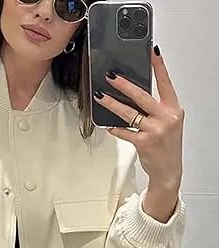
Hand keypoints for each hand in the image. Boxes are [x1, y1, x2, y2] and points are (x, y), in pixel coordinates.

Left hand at [93, 45, 184, 191]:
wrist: (168, 169)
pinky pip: (125, 131)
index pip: (165, 83)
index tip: (151, 51)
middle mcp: (166, 117)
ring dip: (112, 104)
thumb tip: (135, 94)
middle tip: (111, 76)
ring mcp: (154, 130)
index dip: (158, 66)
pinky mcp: (143, 142)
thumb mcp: (170, 122)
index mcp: (174, 109)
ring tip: (100, 96)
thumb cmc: (167, 145)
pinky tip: (108, 124)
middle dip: (124, 84)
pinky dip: (115, 128)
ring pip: (129, 113)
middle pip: (142, 96)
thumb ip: (158, 108)